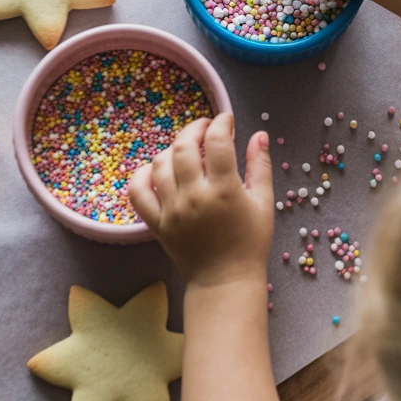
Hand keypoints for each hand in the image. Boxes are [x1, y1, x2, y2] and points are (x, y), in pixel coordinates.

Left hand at [128, 113, 274, 286]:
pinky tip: (156, 169)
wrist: (225, 280)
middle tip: (206, 127)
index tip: (227, 120)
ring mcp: (171, 210)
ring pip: (160, 164)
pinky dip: (142, 175)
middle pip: (183, 146)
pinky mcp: (156, 224)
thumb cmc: (250, 242)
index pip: (217, 141)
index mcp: (224, 190)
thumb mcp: (263, 202)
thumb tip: (259, 135)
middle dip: (195, 128)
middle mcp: (194, 197)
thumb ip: (260, 165)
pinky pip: (138, 192)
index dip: (221, 123)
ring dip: (172, 148)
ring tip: (187, 149)